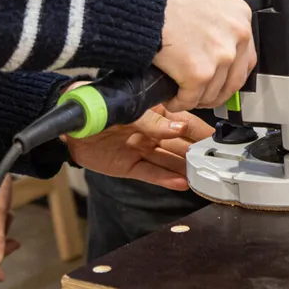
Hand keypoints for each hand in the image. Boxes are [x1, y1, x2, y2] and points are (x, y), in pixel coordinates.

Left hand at [68, 106, 215, 186]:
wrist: (68, 123)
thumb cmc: (96, 104)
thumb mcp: (127, 109)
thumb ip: (153, 121)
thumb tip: (180, 127)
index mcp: (156, 111)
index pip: (186, 122)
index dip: (203, 132)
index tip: (220, 142)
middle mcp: (152, 131)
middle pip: (181, 145)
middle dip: (199, 154)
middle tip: (217, 164)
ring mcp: (142, 149)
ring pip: (169, 161)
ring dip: (185, 169)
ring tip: (203, 178)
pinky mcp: (129, 166)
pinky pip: (151, 173)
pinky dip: (166, 180)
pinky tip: (182, 184)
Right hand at [154, 0, 255, 111]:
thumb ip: (214, 21)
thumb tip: (209, 41)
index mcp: (240, 16)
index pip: (245, 57)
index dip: (230, 73)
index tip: (220, 79)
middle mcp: (237, 37)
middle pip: (234, 80)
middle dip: (216, 93)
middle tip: (201, 95)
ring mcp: (221, 56)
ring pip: (212, 93)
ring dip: (196, 98)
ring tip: (182, 96)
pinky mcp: (199, 73)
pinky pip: (190, 99)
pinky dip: (179, 103)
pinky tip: (171, 99)